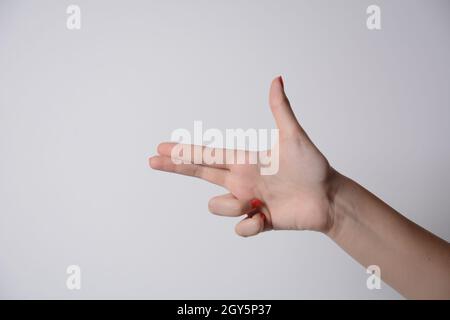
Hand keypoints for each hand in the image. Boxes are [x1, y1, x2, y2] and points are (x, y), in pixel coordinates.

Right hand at [149, 76, 336, 236]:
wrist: (327, 197)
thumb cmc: (312, 166)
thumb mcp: (294, 137)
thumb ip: (280, 109)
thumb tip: (276, 79)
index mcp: (244, 161)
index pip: (207, 154)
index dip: (184, 151)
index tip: (163, 147)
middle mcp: (240, 180)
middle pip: (200, 173)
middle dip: (177, 166)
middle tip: (153, 160)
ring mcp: (247, 201)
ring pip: (220, 206)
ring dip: (234, 205)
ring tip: (259, 201)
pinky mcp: (257, 221)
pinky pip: (241, 228)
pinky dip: (251, 225)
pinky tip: (265, 218)